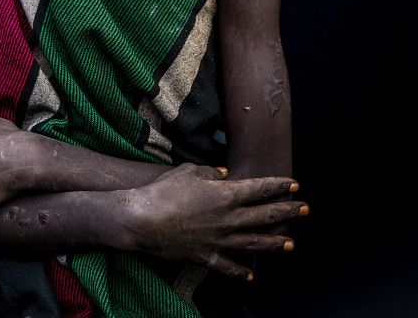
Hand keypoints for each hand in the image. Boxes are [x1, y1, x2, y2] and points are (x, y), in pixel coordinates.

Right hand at [126, 163, 308, 280]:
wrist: (144, 220)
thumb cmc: (164, 191)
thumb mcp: (188, 171)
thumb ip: (208, 171)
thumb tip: (221, 173)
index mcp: (225, 194)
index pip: (259, 189)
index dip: (277, 185)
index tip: (293, 183)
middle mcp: (228, 219)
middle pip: (264, 216)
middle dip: (287, 212)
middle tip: (304, 210)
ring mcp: (219, 240)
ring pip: (254, 243)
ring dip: (274, 243)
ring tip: (290, 244)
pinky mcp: (206, 256)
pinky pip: (229, 267)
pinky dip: (241, 273)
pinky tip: (251, 276)